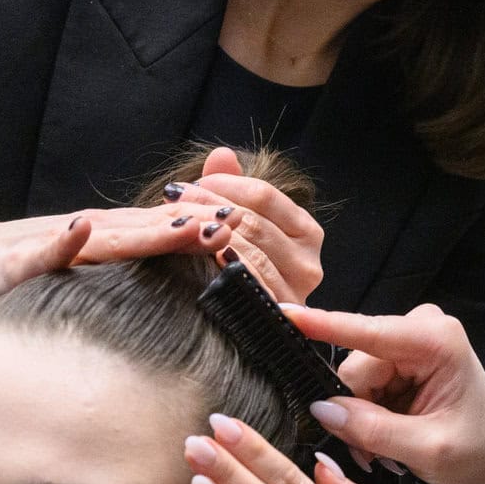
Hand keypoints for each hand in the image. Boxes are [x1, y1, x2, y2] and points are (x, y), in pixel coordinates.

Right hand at [0, 197, 238, 358]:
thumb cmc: (34, 278)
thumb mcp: (90, 278)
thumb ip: (134, 275)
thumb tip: (185, 291)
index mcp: (109, 243)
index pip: (164, 235)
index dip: (204, 234)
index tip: (250, 233)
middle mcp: (87, 236)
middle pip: (145, 230)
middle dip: (189, 227)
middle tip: (233, 223)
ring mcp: (51, 245)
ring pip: (103, 237)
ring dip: (145, 230)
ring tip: (185, 224)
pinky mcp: (12, 263)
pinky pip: (38, 254)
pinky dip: (59, 243)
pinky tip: (79, 231)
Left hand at [181, 146, 324, 304]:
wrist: (248, 328)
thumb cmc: (242, 268)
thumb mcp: (241, 222)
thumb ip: (233, 188)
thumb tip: (222, 154)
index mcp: (306, 232)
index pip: (265, 196)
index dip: (225, 185)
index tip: (191, 184)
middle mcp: (310, 262)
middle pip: (254, 223)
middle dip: (210, 207)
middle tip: (174, 201)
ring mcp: (296, 292)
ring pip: (249, 252)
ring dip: (209, 236)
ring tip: (177, 225)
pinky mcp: (277, 316)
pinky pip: (245, 286)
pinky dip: (219, 270)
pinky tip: (196, 260)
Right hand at [282, 304, 484, 483]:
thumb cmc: (475, 451)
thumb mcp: (427, 449)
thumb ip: (373, 429)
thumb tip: (323, 408)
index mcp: (436, 341)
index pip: (369, 332)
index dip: (324, 326)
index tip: (286, 313)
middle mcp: (420, 329)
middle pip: (355, 368)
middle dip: (356, 411)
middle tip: (374, 454)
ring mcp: (408, 341)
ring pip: (353, 380)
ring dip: (361, 418)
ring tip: (388, 450)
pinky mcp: (398, 356)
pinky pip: (360, 385)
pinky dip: (367, 415)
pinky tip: (388, 436)